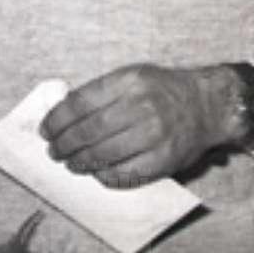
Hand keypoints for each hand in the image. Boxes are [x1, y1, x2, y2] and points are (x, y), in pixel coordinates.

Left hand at [40, 62, 234, 185]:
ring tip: (72, 164)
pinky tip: (97, 173)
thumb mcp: (134, 76)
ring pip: (103, 154)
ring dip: (80, 162)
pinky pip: (125, 173)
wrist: (207, 105)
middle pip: (89, 131)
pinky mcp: (163, 160)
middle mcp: (142, 106)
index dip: (58, 120)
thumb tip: (62, 115)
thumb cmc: (163, 91)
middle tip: (54, 152)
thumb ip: (102, 92)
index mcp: (130, 81)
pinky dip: (105, 176)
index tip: (47, 131)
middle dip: (65, 145)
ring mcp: (154, 135)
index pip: (81, 103)